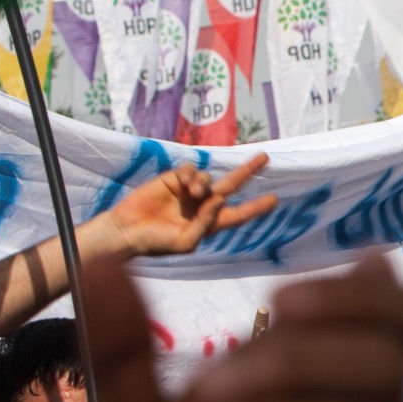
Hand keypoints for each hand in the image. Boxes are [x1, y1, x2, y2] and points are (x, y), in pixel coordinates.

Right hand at [95, 155, 278, 260]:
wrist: (129, 231)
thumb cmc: (157, 243)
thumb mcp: (185, 242)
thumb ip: (205, 223)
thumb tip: (220, 200)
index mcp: (209, 223)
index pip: (238, 214)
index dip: (255, 207)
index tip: (274, 200)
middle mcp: (202, 205)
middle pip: (231, 185)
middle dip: (247, 171)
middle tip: (265, 158)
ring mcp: (188, 191)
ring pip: (209, 178)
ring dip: (205, 183)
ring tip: (194, 192)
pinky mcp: (173, 179)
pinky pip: (191, 170)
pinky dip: (191, 175)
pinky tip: (184, 185)